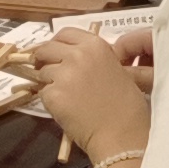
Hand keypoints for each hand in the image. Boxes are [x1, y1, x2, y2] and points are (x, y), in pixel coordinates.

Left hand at [33, 23, 153, 165]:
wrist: (121, 134)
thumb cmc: (126, 106)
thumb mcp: (116, 70)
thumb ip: (94, 58)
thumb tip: (74, 57)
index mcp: (95, 45)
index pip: (64, 33)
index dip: (58, 44)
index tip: (56, 53)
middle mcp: (77, 54)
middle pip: (47, 48)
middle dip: (45, 59)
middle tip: (49, 72)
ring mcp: (63, 74)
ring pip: (42, 72)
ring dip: (49, 82)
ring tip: (65, 96)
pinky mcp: (53, 94)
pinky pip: (43, 92)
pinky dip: (50, 100)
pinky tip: (65, 109)